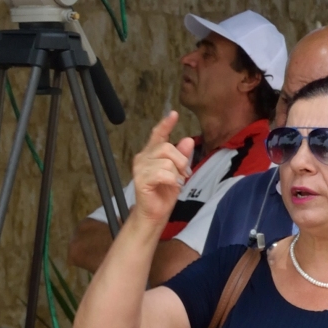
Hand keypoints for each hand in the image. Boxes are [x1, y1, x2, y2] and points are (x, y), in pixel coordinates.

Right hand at [131, 112, 195, 230]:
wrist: (155, 213)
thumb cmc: (164, 193)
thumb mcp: (178, 172)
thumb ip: (182, 156)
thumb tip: (188, 140)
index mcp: (151, 153)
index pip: (158, 134)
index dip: (166, 123)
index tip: (174, 114)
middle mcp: (142, 157)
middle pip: (167, 148)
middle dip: (180, 161)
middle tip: (183, 174)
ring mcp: (139, 168)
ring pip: (166, 161)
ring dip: (176, 173)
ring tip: (176, 182)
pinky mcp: (140, 179)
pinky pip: (162, 173)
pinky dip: (172, 180)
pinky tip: (172, 185)